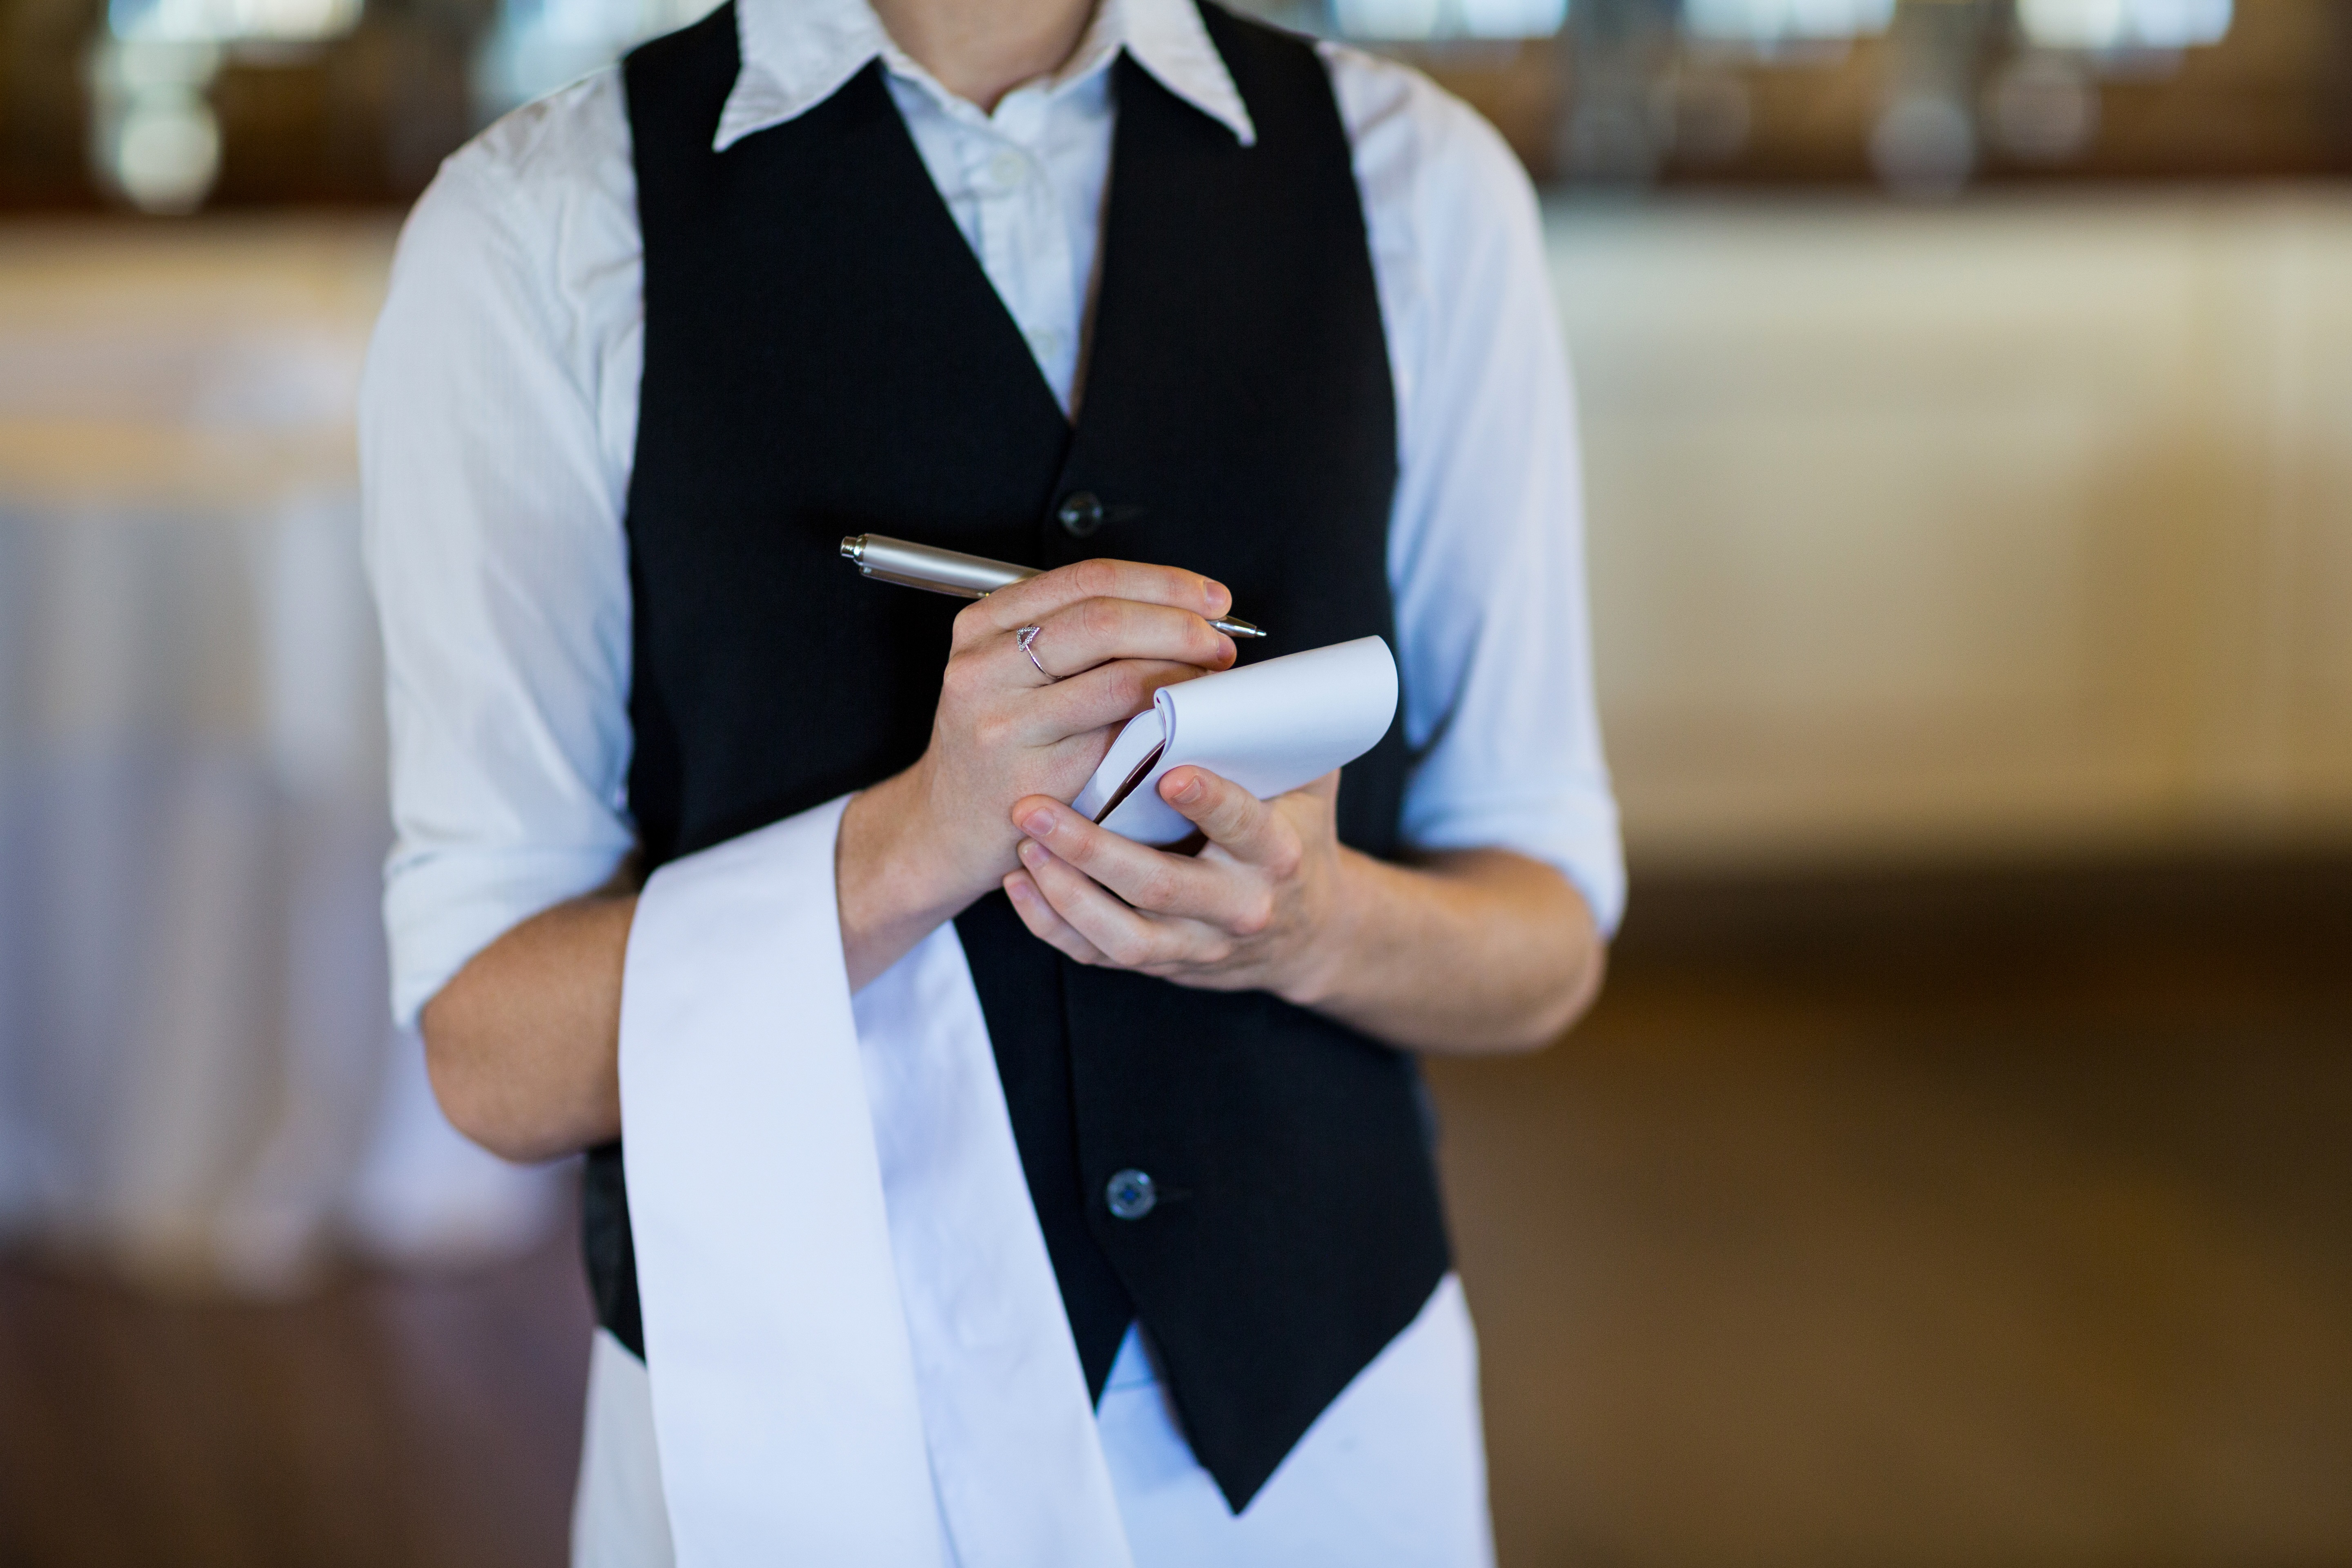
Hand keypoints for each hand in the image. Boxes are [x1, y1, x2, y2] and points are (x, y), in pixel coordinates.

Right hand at [838, 560, 1237, 987]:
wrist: (949, 830)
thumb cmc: (997, 747)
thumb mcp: (1009, 674)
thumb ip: (1071, 637)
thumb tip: (1179, 609)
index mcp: (982, 627)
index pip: (1086, 580)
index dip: (1161, 581)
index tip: (1210, 596)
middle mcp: (984, 668)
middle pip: (1103, 619)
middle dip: (1179, 622)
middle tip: (1220, 638)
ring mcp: (1004, 724)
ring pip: (1118, 677)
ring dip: (1182, 671)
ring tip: (1211, 676)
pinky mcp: (1035, 777)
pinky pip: (1119, 737)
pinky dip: (1164, 718)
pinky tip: (1185, 715)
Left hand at [999, 766, 1351, 1003]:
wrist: (1307, 932)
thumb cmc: (1296, 833)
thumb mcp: (1308, 786)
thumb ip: (1276, 738)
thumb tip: (1230, 670)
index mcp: (1276, 853)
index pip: (1244, 826)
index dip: (1209, 802)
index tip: (1169, 774)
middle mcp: (1238, 906)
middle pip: (1161, 886)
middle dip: (1092, 849)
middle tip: (1035, 809)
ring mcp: (1197, 944)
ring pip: (1123, 934)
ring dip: (1065, 892)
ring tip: (1023, 847)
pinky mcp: (1162, 963)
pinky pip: (1097, 954)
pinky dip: (1052, 924)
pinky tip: (1019, 884)